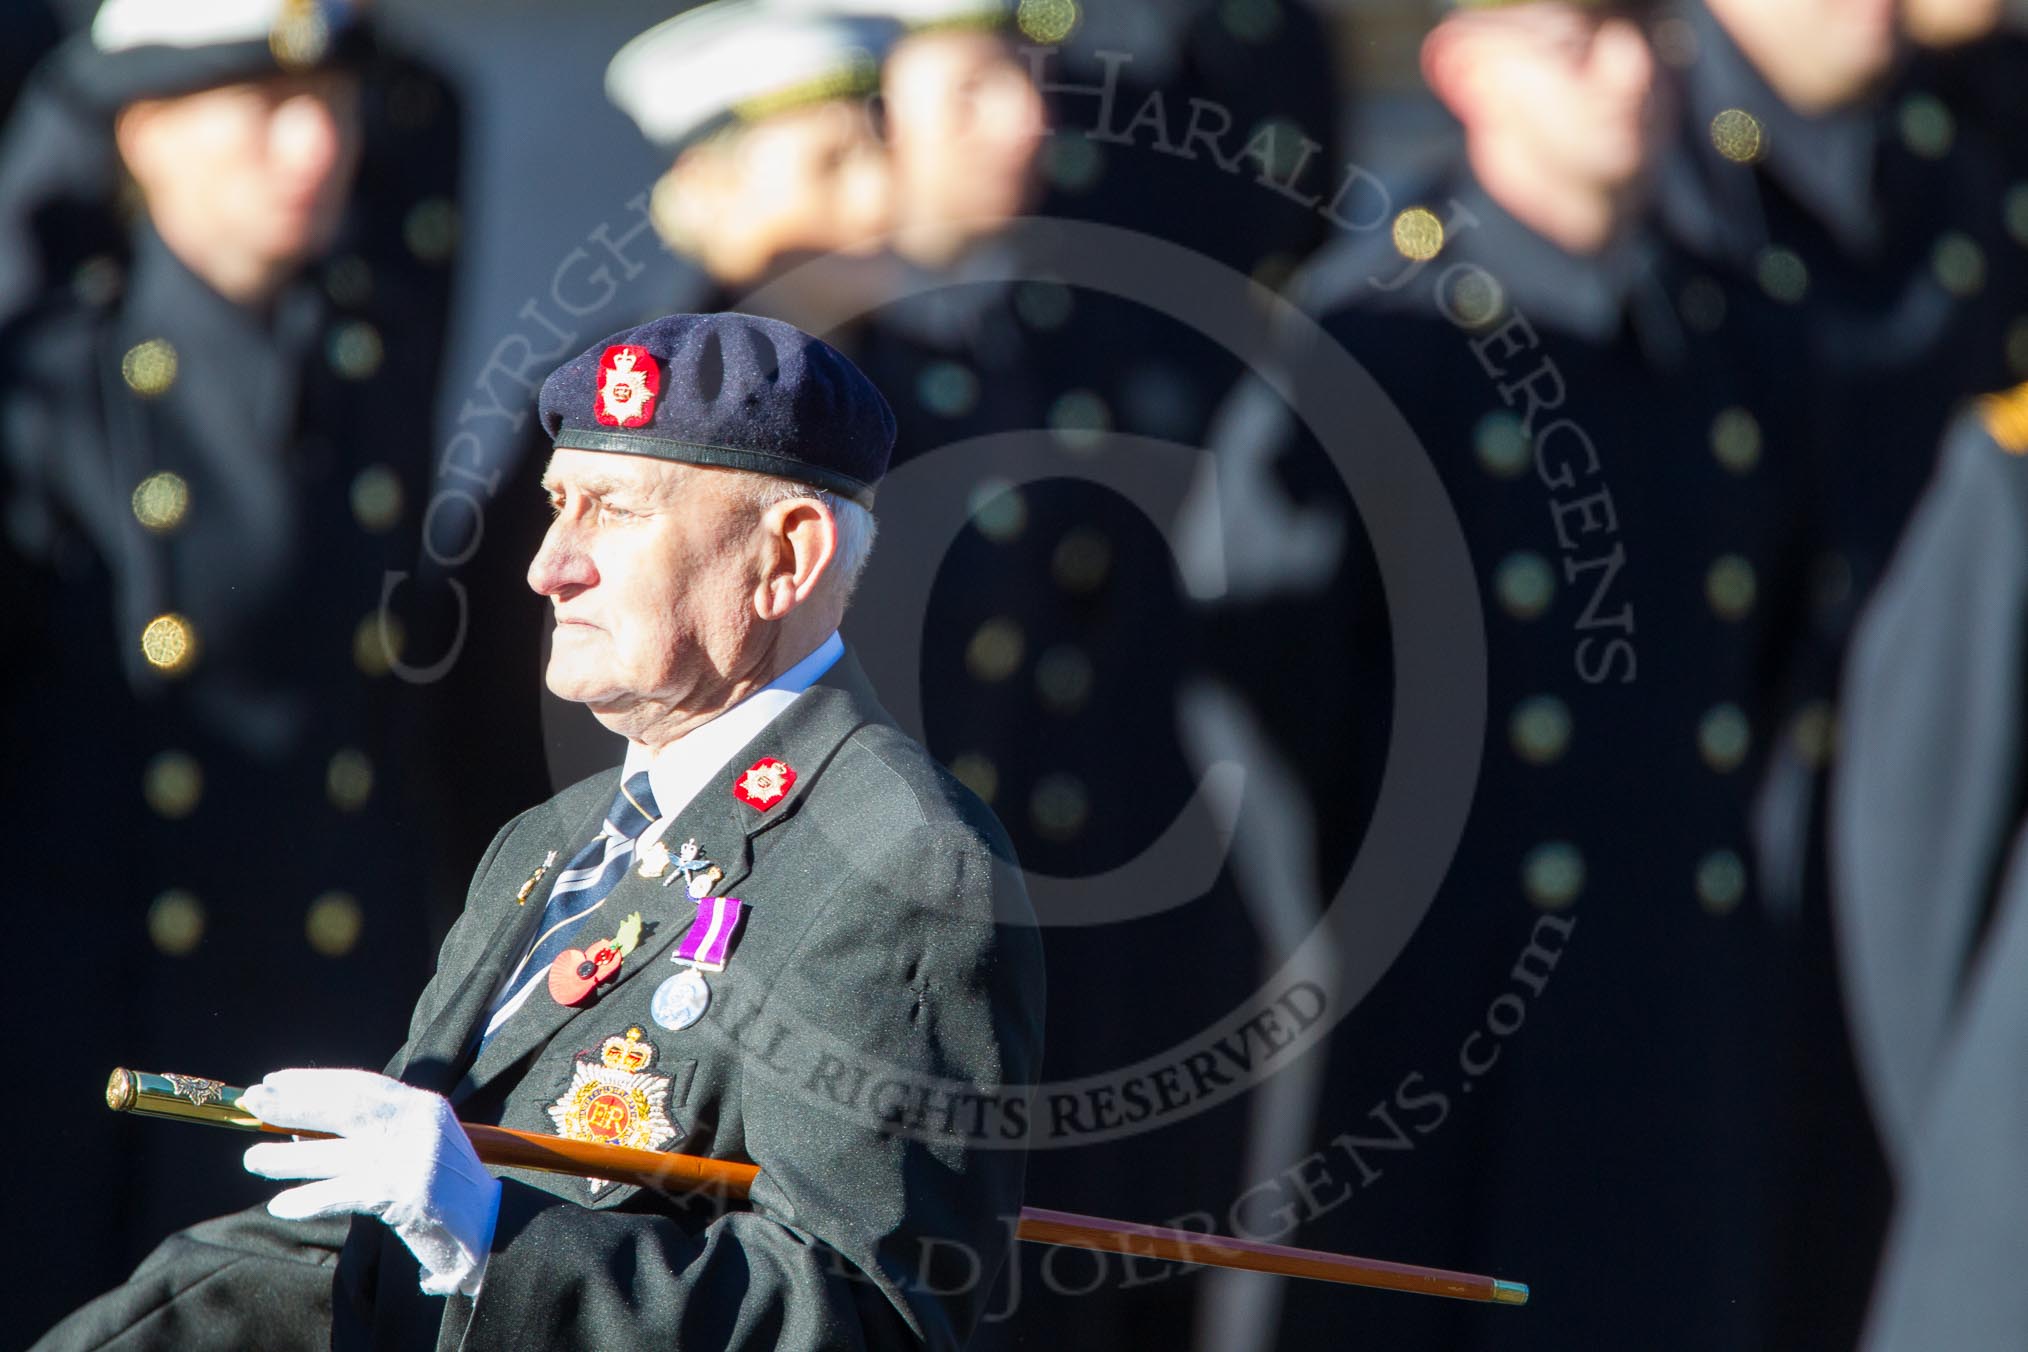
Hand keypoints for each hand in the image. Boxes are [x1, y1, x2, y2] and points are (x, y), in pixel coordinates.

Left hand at [242, 1068, 500, 1296]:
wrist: (493, 1229)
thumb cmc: (447, 1191)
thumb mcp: (417, 1146)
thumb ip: (373, 1135)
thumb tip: (303, 1131)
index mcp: (422, 1105)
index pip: (360, 1083)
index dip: (313, 1080)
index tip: (275, 1079)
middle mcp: (417, 1123)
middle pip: (344, 1106)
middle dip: (294, 1103)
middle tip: (254, 1103)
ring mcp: (411, 1157)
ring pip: (335, 1152)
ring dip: (288, 1156)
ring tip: (253, 1157)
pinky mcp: (404, 1193)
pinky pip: (343, 1194)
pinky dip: (310, 1200)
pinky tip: (283, 1205)